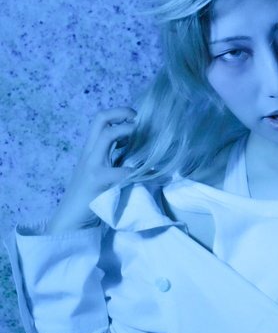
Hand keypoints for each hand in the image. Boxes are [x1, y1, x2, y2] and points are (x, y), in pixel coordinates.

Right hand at [46, 107, 137, 232]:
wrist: (71, 219)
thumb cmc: (89, 199)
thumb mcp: (100, 174)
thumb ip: (113, 161)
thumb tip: (139, 154)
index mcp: (91, 151)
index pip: (100, 121)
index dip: (118, 113)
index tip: (135, 117)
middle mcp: (89, 153)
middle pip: (100, 120)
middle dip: (122, 112)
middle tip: (140, 118)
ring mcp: (91, 165)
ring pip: (106, 136)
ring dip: (126, 131)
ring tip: (141, 135)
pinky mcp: (97, 181)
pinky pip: (120, 171)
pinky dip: (137, 171)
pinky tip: (152, 174)